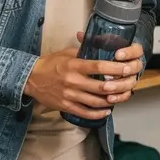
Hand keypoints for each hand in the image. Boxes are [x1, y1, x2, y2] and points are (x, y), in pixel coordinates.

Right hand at [23, 41, 143, 119]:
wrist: (31, 78)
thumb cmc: (51, 64)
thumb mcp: (67, 53)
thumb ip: (84, 51)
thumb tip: (102, 45)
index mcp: (74, 65)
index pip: (98, 66)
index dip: (115, 68)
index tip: (127, 68)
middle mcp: (73, 81)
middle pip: (101, 86)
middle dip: (118, 87)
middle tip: (128, 85)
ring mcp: (69, 95)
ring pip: (95, 101)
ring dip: (111, 101)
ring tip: (119, 97)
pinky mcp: (66, 106)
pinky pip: (85, 112)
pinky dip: (98, 114)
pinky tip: (106, 111)